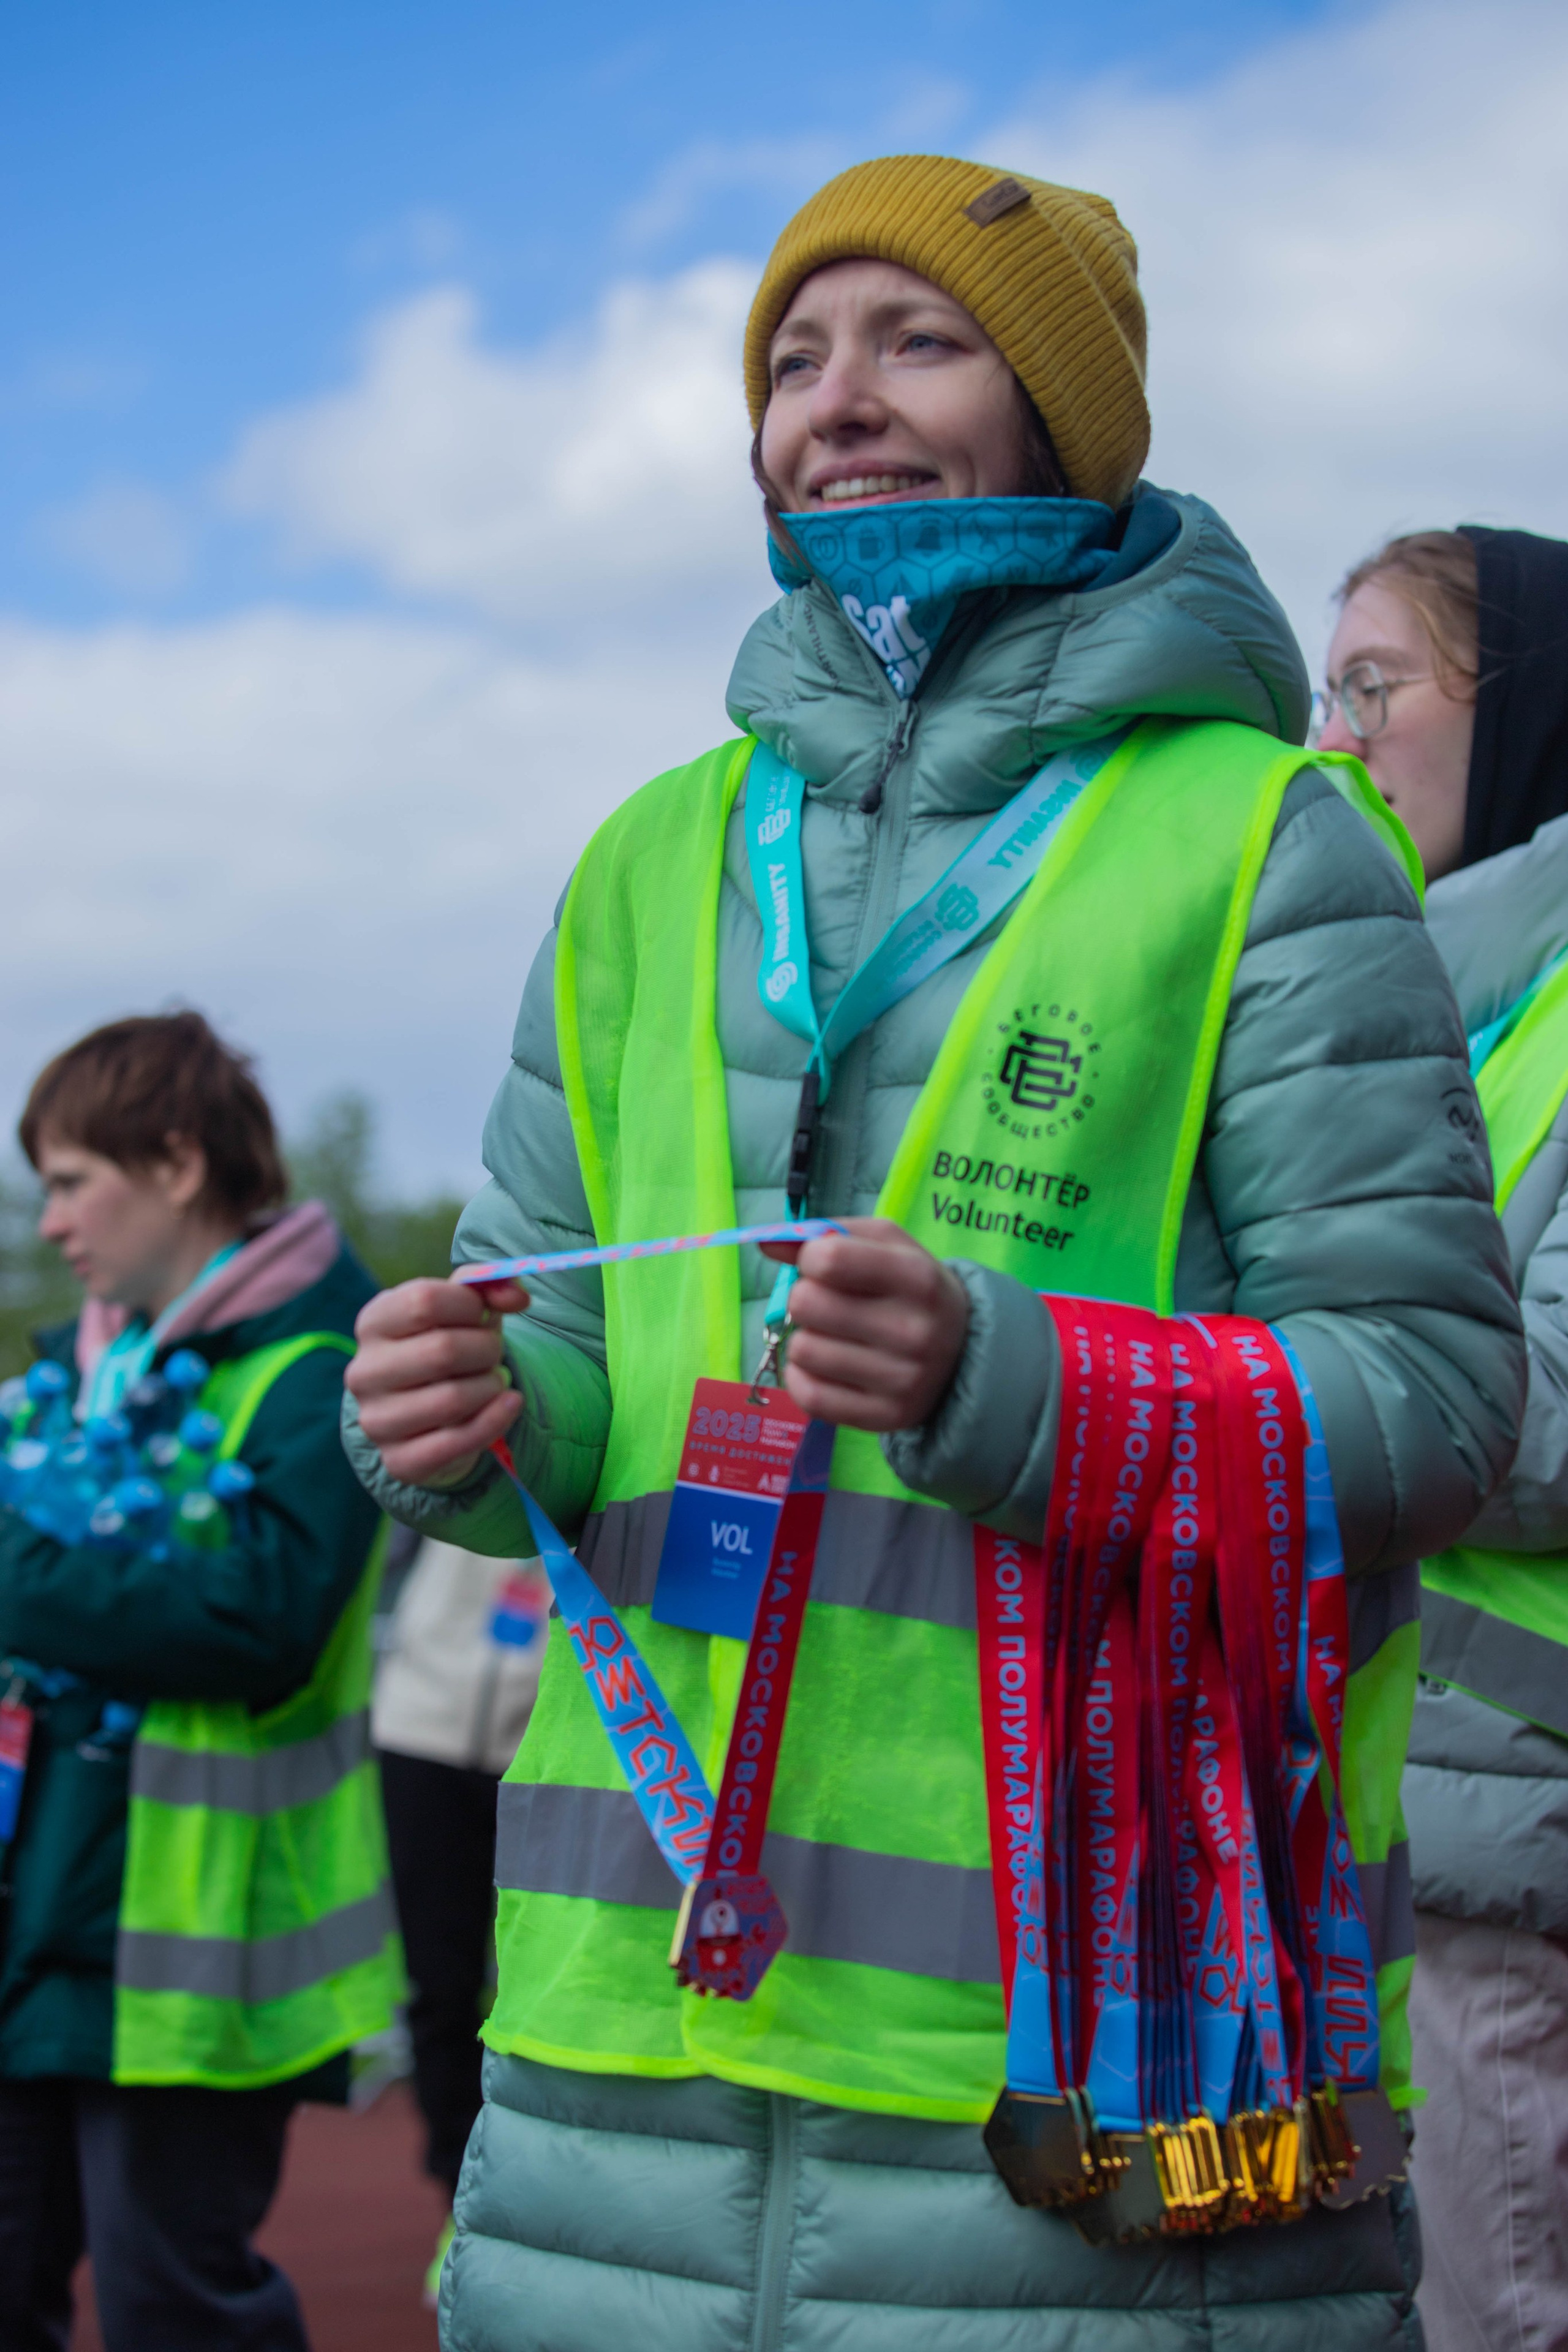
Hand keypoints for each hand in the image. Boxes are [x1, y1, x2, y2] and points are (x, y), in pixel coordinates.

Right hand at [346, 1276, 527, 1487]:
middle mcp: (364, 1372)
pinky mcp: (398, 1460)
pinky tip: (509, 1404)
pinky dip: (496, 1420)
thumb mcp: (463, 1309)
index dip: (470, 1305)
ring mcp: (376, 1420)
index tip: (482, 1314)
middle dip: (486, 1349)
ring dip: (491, 1386)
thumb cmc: (448, 1346)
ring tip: (493, 1381)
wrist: (433, 1415)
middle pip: (443, 1350)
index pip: (424, 1301)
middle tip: (493, 1353)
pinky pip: (458, 1442)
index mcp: (373, 1323)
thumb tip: (517, 1294)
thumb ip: (487, 1286)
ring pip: (452, 1399)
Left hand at [760, 1218, 968, 1431]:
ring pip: (802, 1350)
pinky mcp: (886, 1417)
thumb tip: (764, 1242)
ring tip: (833, 1336)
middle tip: (827, 1304)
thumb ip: (825, 1235)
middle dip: (805, 1298)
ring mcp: (901, 1380)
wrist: (964, 1351)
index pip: (828, 1259)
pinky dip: (803, 1377)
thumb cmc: (911, 1289)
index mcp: (918, 1278)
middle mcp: (913, 1331)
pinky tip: (824, 1366)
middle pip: (806, 1304)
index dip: (811, 1258)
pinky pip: (808, 1396)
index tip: (825, 1267)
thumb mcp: (886, 1246)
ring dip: (806, 1338)